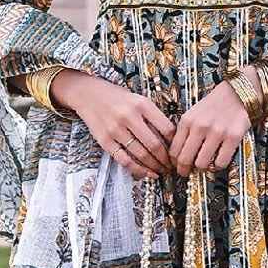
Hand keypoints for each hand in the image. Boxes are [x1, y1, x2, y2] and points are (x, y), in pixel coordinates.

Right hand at [54, 71, 174, 179]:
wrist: (89, 94)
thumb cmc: (119, 98)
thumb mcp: (139, 100)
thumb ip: (154, 116)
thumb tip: (172, 140)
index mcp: (142, 104)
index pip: (166, 129)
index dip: (175, 144)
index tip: (178, 152)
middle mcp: (128, 116)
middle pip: (154, 145)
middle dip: (166, 159)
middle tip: (172, 166)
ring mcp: (115, 130)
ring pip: (141, 155)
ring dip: (155, 166)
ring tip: (162, 170)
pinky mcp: (105, 141)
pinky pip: (125, 160)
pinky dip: (139, 170)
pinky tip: (148, 174)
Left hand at [169, 80, 251, 176]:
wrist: (240, 92)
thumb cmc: (216, 104)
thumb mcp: (195, 112)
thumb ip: (186, 130)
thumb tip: (179, 154)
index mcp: (187, 120)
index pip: (174, 150)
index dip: (174, 162)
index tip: (178, 166)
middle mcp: (200, 126)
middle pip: (184, 159)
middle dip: (184, 171)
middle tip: (187, 173)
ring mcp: (217, 132)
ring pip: (201, 164)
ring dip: (201, 169)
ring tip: (204, 167)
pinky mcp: (233, 137)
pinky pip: (221, 162)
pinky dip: (218, 167)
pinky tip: (218, 162)